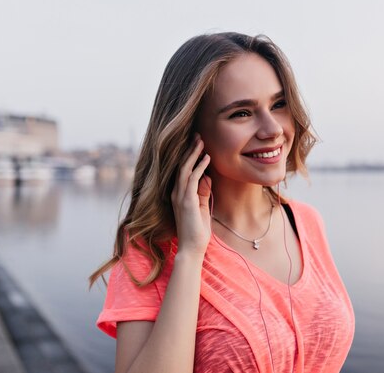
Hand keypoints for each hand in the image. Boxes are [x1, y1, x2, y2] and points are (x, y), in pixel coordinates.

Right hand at [170, 134, 211, 256]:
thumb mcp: (202, 207)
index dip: (188, 156)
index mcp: (179, 194)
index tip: (197, 143)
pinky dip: (199, 167)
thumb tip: (206, 176)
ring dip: (193, 154)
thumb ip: (203, 192)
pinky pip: (192, 179)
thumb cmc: (197, 230)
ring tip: (201, 141)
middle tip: (197, 135)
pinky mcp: (187, 201)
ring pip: (185, 169)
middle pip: (181, 165)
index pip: (182, 170)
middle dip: (189, 149)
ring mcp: (180, 196)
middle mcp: (176, 193)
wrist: (192, 248)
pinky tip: (206, 158)